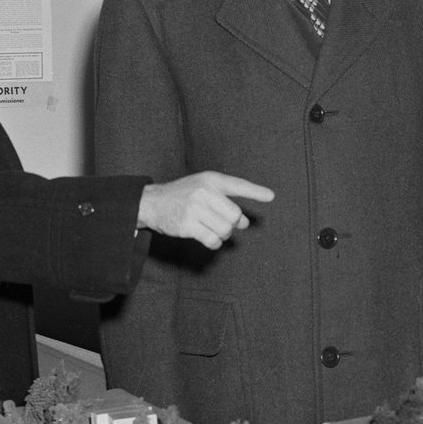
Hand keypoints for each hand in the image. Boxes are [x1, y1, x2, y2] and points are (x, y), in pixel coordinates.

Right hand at [137, 172, 273, 248]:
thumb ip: (225, 202)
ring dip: (223, 235)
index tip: (271, 196)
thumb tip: (245, 223)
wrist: (152, 202)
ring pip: (225, 229)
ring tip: (213, 231)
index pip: (237, 184)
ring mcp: (194, 208)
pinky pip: (212, 240)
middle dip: (232, 224)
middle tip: (223, 224)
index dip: (255, 191)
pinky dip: (214, 244)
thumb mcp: (203, 189)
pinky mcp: (187, 225)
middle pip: (234, 215)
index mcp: (210, 179)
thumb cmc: (183, 196)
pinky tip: (209, 240)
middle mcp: (204, 191)